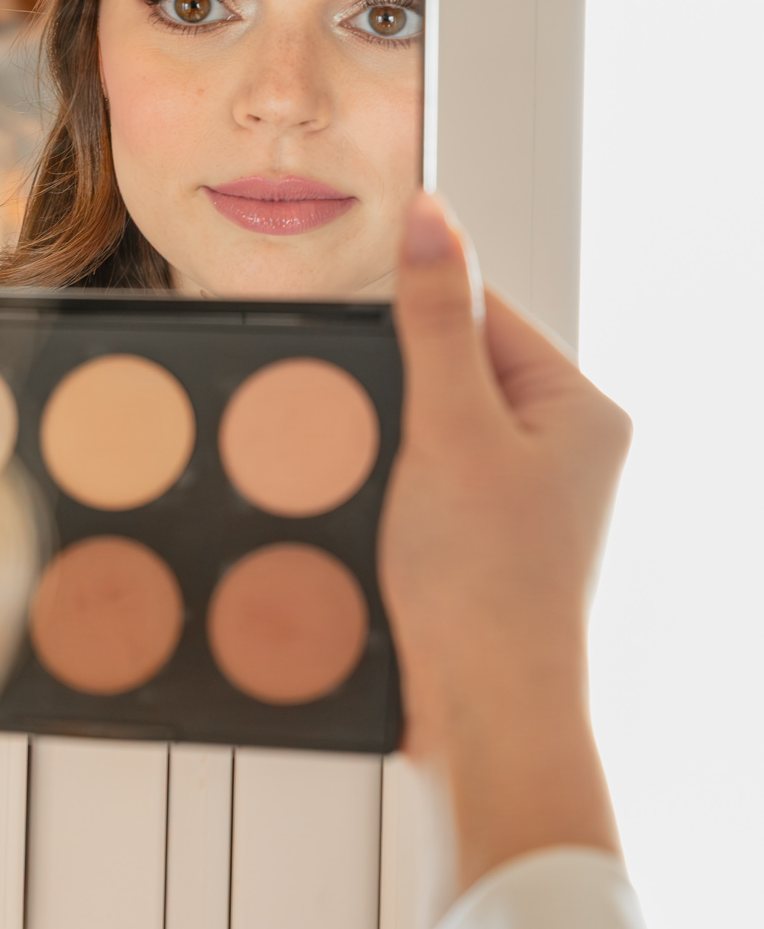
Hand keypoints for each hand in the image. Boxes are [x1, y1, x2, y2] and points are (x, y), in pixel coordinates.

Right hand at [379, 193, 630, 890]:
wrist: (482, 712)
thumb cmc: (488, 586)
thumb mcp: (451, 430)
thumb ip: (433, 321)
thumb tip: (429, 217)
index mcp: (579, 409)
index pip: (482, 314)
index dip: (409, 316)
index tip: (348, 332)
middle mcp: (561, 450)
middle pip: (449, 371)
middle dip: (388, 389)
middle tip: (352, 417)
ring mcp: (519, 500)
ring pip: (424, 430)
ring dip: (378, 444)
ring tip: (365, 475)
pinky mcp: (476, 543)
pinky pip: (415, 483)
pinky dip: (379, 487)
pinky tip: (363, 509)